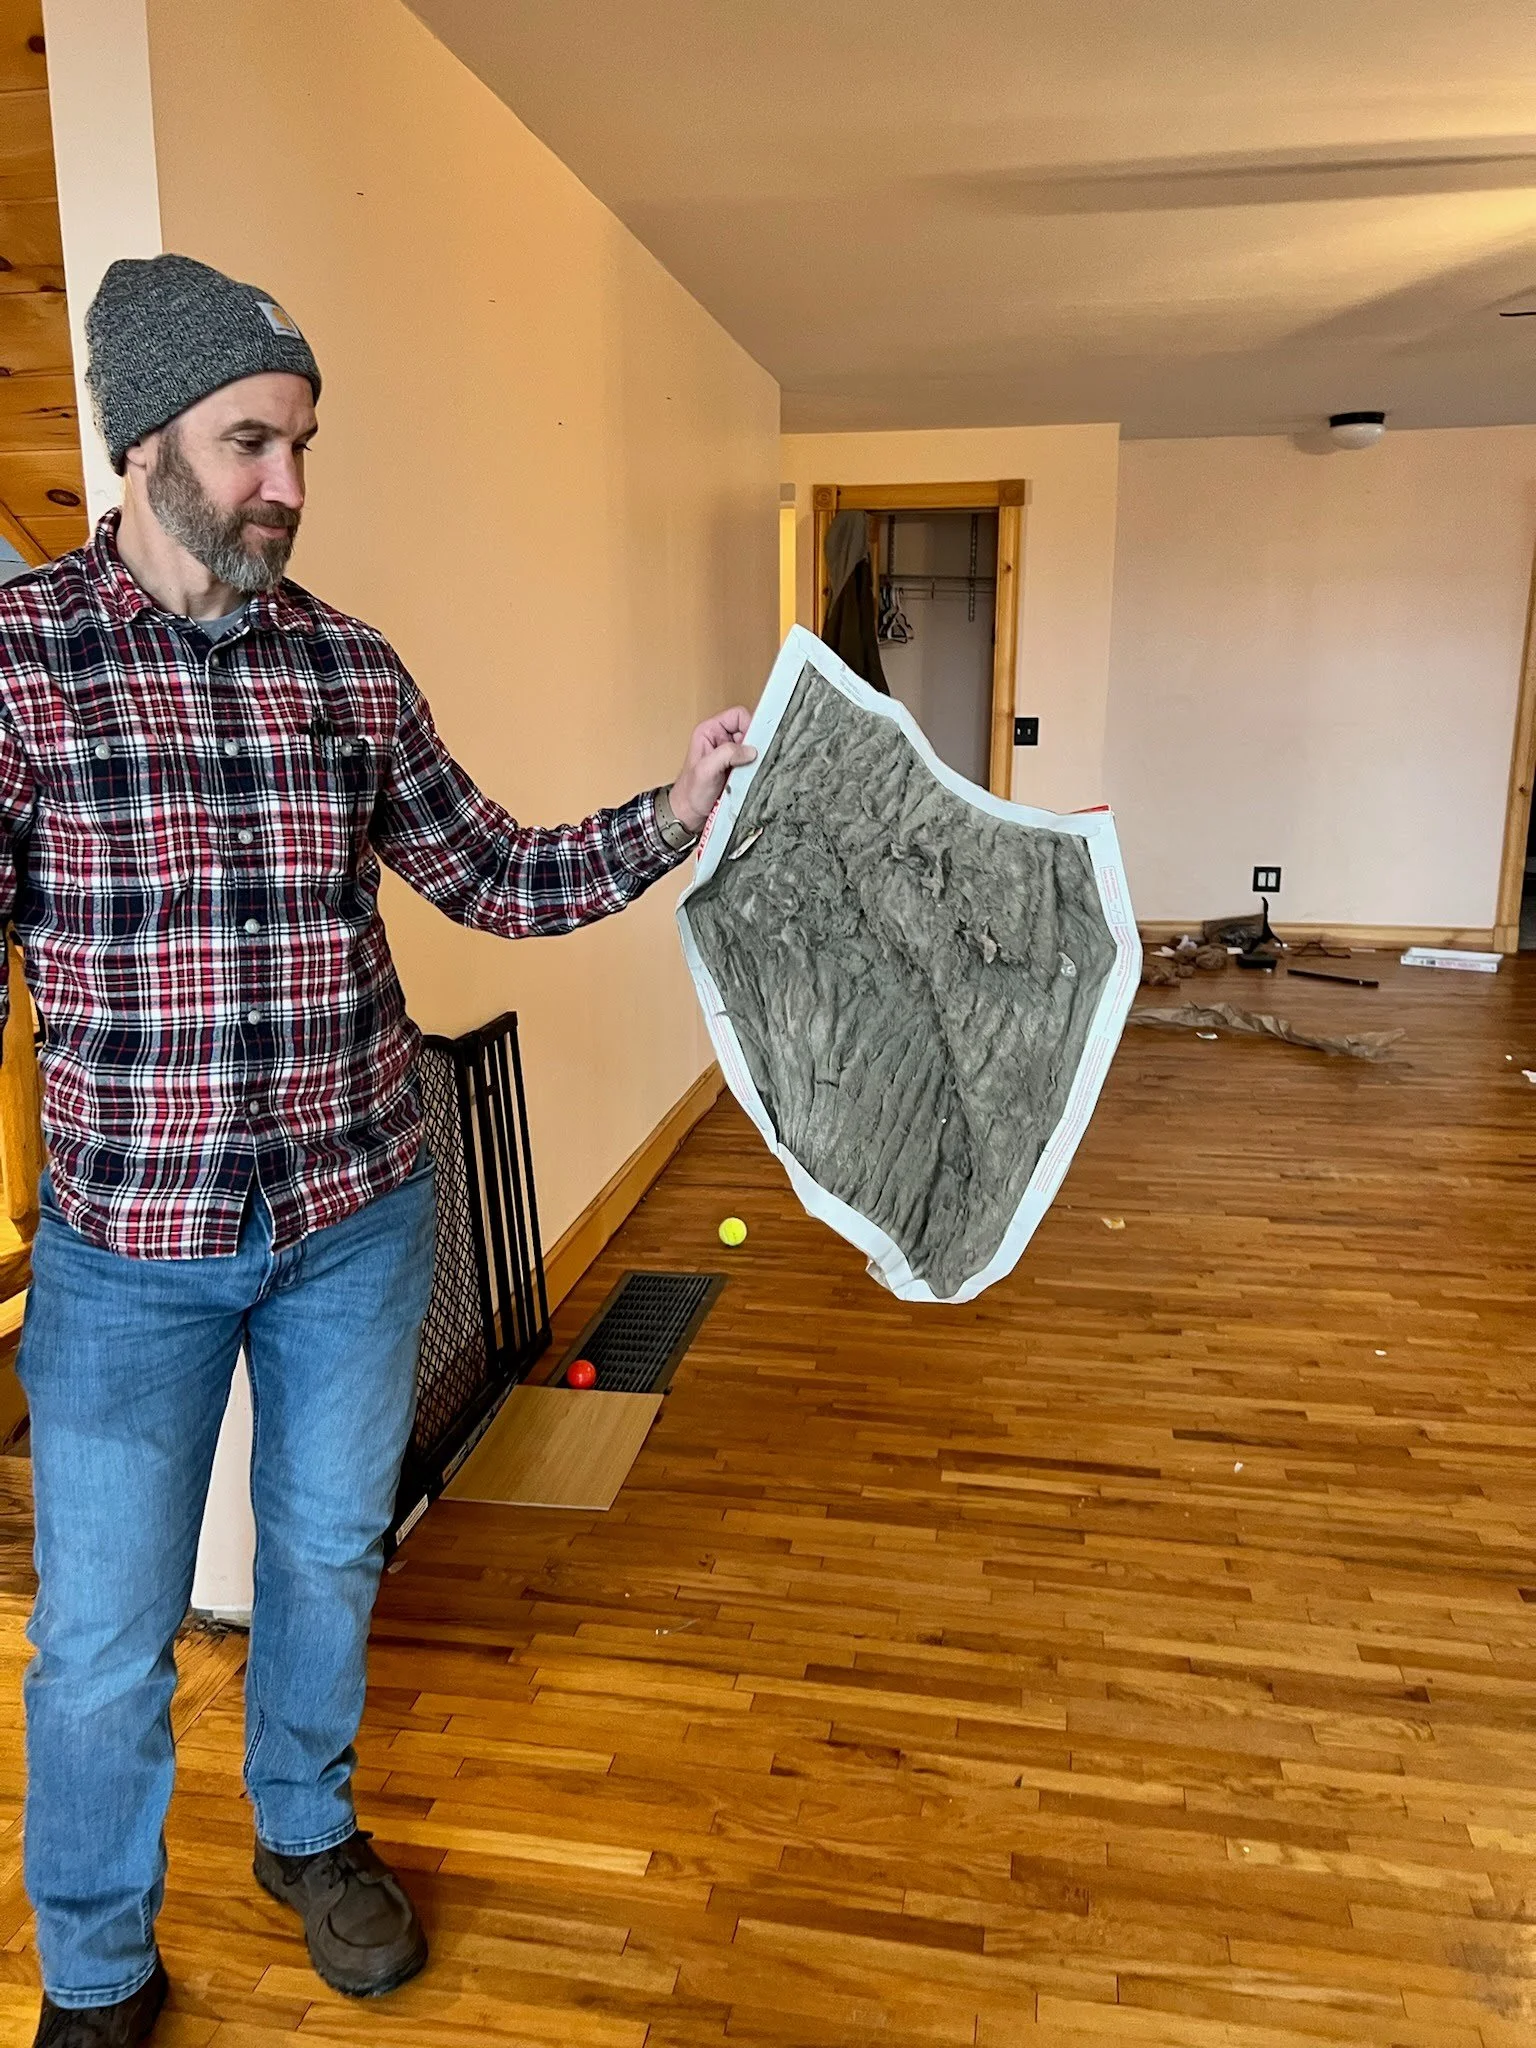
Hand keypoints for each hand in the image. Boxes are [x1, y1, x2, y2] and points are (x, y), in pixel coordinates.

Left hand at [668, 707, 755, 833]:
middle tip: (752, 761)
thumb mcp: (706, 770)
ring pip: (753, 747)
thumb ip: (727, 754)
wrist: (689, 814)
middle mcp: (721, 738)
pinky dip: (755, 769)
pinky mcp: (737, 767)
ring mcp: (730, 753)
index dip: (749, 726)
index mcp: (710, 730)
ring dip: (754, 759)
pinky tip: (750, 778)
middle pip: (749, 730)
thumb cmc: (691, 792)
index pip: (738, 715)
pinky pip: (753, 762)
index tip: (753, 744)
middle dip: (754, 745)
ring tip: (748, 773)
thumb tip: (751, 750)